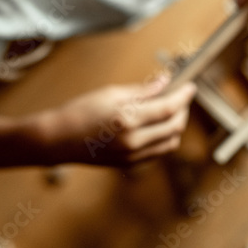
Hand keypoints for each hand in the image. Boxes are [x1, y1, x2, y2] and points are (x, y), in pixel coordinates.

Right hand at [46, 74, 195, 166]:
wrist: (58, 139)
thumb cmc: (79, 112)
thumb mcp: (111, 93)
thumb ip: (142, 90)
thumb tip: (165, 82)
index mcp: (128, 119)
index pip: (168, 108)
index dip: (183, 96)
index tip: (190, 87)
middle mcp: (133, 141)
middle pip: (174, 127)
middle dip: (183, 111)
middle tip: (181, 97)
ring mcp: (132, 156)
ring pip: (170, 143)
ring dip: (176, 127)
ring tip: (170, 111)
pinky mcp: (129, 165)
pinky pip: (157, 153)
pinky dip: (164, 138)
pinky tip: (157, 126)